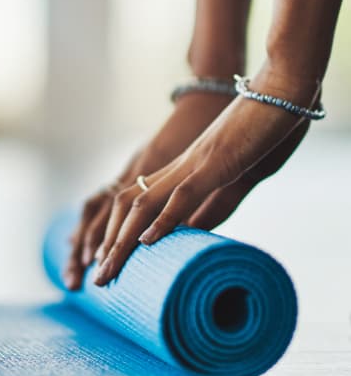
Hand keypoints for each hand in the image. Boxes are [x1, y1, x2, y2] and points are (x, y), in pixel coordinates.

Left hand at [92, 63, 318, 286]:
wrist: (279, 95)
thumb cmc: (258, 134)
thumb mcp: (231, 179)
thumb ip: (210, 206)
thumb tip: (190, 235)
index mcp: (177, 172)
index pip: (132, 203)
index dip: (113, 232)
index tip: (101, 262)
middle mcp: (175, 168)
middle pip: (125, 207)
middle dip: (107, 244)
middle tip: (96, 280)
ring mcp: (191, 165)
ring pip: (142, 204)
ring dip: (121, 240)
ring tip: (107, 269)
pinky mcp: (214, 163)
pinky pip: (182, 193)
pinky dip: (162, 218)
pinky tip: (146, 242)